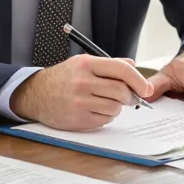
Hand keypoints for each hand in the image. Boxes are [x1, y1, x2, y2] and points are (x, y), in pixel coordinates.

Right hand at [11, 54, 153, 131]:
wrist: (36, 95)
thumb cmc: (63, 77)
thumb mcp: (83, 63)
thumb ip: (110, 64)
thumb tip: (133, 66)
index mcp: (87, 64)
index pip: (121, 70)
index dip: (139, 80)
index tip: (146, 88)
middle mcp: (83, 82)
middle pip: (121, 91)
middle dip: (130, 96)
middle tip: (128, 97)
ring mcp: (80, 102)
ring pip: (115, 108)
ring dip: (117, 107)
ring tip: (106, 102)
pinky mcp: (79, 119)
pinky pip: (105, 120)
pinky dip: (106, 116)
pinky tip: (96, 110)